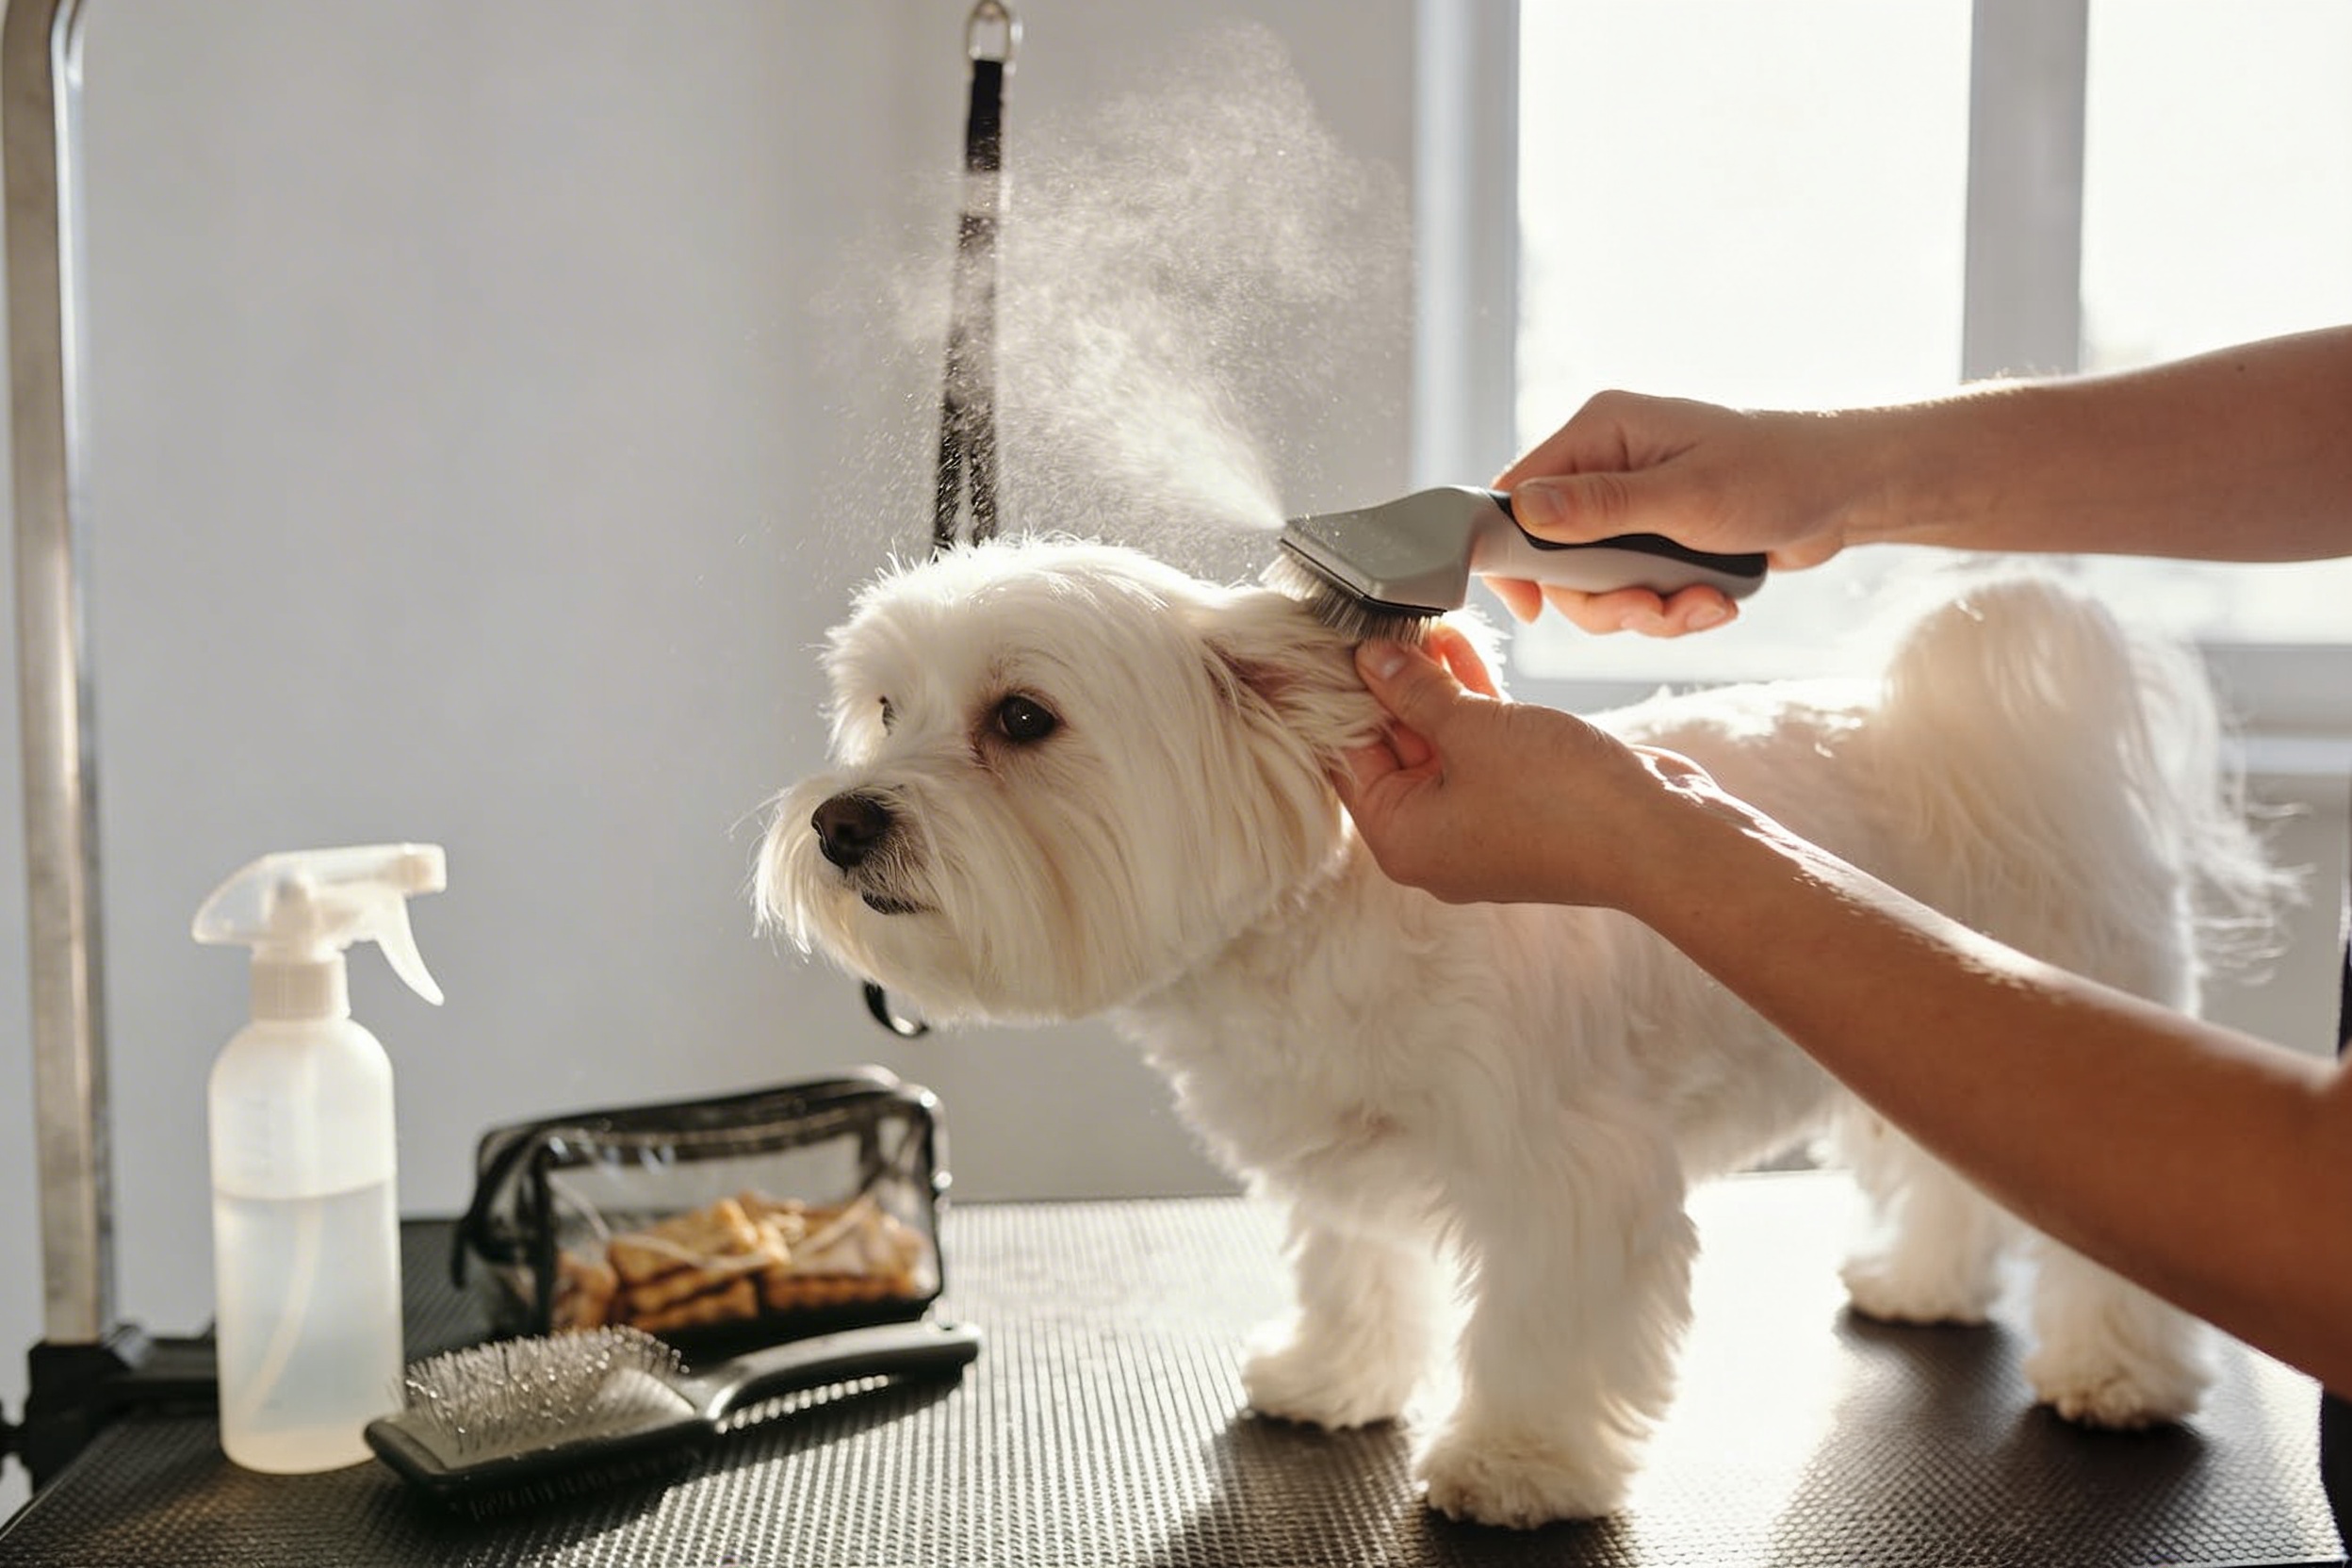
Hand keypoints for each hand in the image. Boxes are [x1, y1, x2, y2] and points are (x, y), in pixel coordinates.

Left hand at [1333, 626, 1720, 907]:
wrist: (1662, 838)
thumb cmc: (1563, 799)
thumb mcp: (1473, 730)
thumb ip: (1415, 692)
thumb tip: (1370, 659)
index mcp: (1402, 840)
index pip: (1347, 759)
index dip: (1342, 696)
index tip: (1337, 642)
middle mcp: (1434, 841)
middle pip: (1391, 751)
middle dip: (1391, 685)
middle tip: (1382, 622)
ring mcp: (1480, 826)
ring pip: (1440, 746)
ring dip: (1434, 688)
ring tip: (1424, 624)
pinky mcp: (1522, 805)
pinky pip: (1481, 751)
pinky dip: (1473, 708)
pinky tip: (1463, 652)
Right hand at [1486, 391, 1865, 635]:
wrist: (1850, 491)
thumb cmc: (1779, 475)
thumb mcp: (1686, 498)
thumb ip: (1601, 508)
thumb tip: (1524, 509)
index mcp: (1602, 431)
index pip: (1516, 492)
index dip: (1511, 554)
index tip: (1531, 607)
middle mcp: (1607, 463)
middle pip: (1553, 554)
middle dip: (1604, 598)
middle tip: (1650, 609)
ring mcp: (1631, 503)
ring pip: (1595, 582)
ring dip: (1646, 610)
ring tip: (1703, 605)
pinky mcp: (1657, 536)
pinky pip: (1633, 589)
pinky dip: (1670, 608)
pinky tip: (1716, 600)